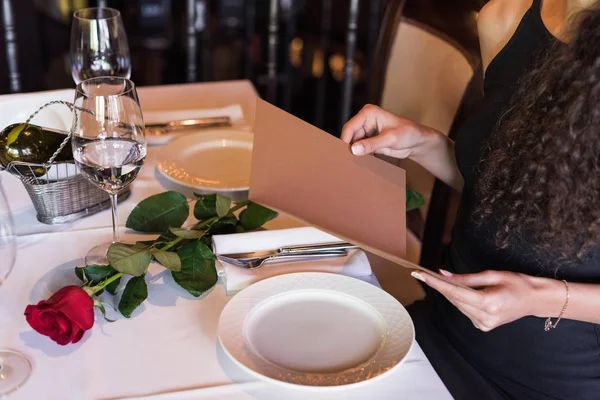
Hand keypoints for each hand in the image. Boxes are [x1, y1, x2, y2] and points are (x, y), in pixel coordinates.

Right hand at [341, 104, 430, 158]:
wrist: (417, 142)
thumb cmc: (408, 133)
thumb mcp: (390, 139)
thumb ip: (371, 144)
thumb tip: (354, 149)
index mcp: (368, 113)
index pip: (350, 127)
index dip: (346, 140)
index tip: (346, 154)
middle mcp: (364, 121)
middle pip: (349, 136)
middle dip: (350, 148)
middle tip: (350, 161)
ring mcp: (366, 132)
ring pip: (353, 144)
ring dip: (355, 154)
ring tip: (357, 163)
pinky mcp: (368, 142)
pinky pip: (359, 150)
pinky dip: (360, 157)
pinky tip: (363, 163)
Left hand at [412, 269, 546, 330]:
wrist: (535, 300)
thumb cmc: (518, 283)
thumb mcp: (492, 275)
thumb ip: (466, 278)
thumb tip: (443, 274)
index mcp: (488, 303)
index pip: (454, 292)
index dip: (435, 283)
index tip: (420, 274)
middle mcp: (485, 317)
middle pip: (453, 299)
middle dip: (439, 285)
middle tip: (424, 272)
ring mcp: (484, 324)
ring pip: (458, 305)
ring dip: (450, 292)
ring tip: (447, 280)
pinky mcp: (483, 326)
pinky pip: (465, 310)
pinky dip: (461, 300)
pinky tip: (466, 292)